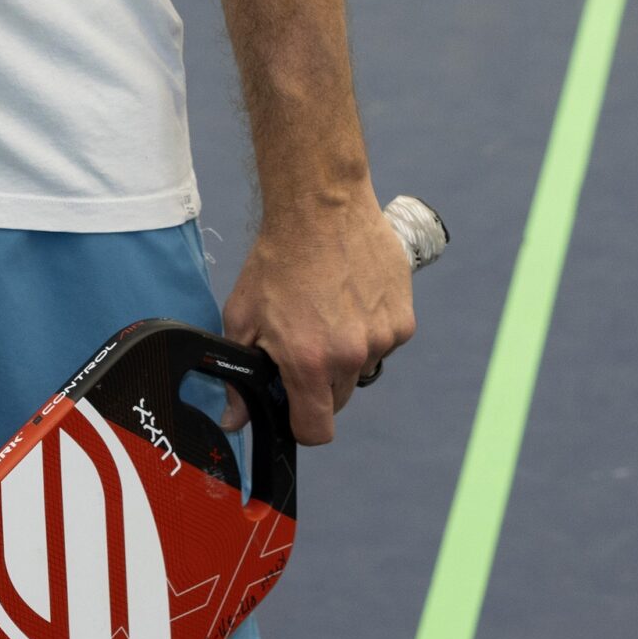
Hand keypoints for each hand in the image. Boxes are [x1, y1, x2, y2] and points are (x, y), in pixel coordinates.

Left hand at [220, 188, 415, 444]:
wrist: (321, 208)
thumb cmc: (277, 258)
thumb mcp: (242, 314)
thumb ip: (239, 373)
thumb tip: (234, 419)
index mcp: (309, 363)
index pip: (316, 431)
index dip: (300, 423)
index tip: (292, 405)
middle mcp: (352, 358)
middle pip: (338, 401)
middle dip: (318, 384)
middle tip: (303, 341)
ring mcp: (383, 340)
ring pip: (362, 370)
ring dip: (346, 355)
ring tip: (326, 311)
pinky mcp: (404, 321)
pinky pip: (384, 344)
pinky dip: (369, 331)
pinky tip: (350, 298)